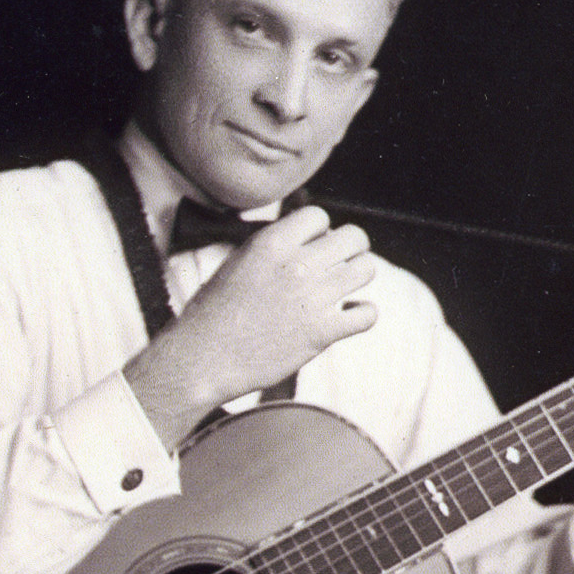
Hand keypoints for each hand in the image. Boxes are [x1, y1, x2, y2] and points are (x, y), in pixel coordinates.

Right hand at [126, 207, 379, 445]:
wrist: (205, 357)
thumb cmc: (216, 311)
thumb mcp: (239, 261)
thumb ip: (274, 245)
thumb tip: (304, 235)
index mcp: (272, 242)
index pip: (319, 216)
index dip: (321, 230)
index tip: (315, 247)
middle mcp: (297, 265)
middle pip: (354, 237)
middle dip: (352, 248)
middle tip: (341, 264)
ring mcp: (312, 299)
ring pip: (367, 269)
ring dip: (360, 276)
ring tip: (346, 288)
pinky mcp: (322, 333)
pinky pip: (367, 314)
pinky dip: (364, 314)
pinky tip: (350, 316)